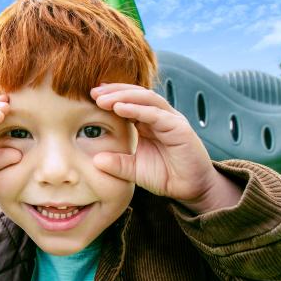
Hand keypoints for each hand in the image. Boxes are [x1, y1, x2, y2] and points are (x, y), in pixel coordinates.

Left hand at [90, 83, 240, 212]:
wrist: (191, 189)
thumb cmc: (164, 176)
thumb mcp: (133, 170)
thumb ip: (116, 164)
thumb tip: (95, 160)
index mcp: (147, 121)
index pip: (128, 101)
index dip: (110, 96)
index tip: (90, 96)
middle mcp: (159, 116)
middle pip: (136, 94)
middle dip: (114, 91)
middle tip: (93, 92)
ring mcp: (171, 120)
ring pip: (146, 99)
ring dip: (123, 96)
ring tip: (103, 99)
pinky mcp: (180, 128)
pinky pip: (157, 114)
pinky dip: (138, 109)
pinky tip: (120, 108)